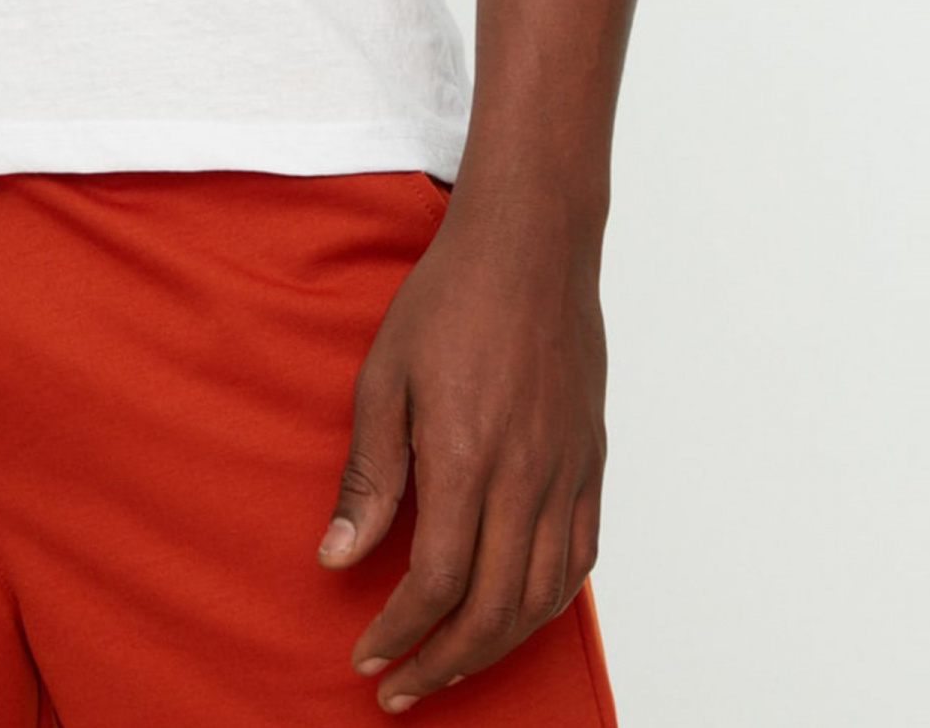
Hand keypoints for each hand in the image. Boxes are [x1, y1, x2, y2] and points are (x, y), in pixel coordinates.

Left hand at [316, 192, 605, 709]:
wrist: (531, 245)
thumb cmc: (450, 299)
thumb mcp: (384, 377)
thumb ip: (369, 475)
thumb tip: (337, 558)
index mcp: (469, 457)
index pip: (437, 582)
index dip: (400, 631)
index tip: (367, 656)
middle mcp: (528, 477)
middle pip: (493, 609)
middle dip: (441, 662)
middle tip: (398, 684)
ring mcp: (568, 473)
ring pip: (542, 597)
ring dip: (493, 646)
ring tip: (447, 662)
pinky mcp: (592, 462)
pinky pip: (581, 560)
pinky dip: (545, 604)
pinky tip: (512, 614)